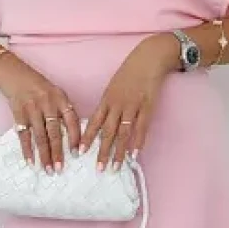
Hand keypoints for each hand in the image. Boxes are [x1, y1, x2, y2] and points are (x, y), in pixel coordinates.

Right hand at [0, 54, 79, 172]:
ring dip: (44, 155)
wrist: (14, 74)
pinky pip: (24, 135)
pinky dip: (27, 149)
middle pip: (55, 132)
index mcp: (60, 98)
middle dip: (58, 152)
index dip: (75, 138)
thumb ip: (63, 111)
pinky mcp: (18, 113)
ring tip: (47, 169)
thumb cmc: (38, 86)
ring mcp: (32, 109)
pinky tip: (30, 161)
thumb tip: (73, 136)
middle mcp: (47, 104)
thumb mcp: (55, 93)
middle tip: (60, 169)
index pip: (72, 120)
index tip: (77, 153)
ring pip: (39, 136)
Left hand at [80, 35, 176, 168]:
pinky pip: (141, 127)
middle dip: (102, 151)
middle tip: (98, 168)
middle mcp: (117, 105)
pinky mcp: (147, 107)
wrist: (148, 58)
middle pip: (108, 132)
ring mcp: (133, 106)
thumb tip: (101, 122)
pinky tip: (134, 154)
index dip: (87, 138)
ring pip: (123, 133)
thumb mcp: (113, 86)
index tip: (80, 152)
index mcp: (107, 99)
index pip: (94, 122)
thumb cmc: (129, 72)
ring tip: (115, 167)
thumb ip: (108, 104)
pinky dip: (138, 142)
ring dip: (119, 152)